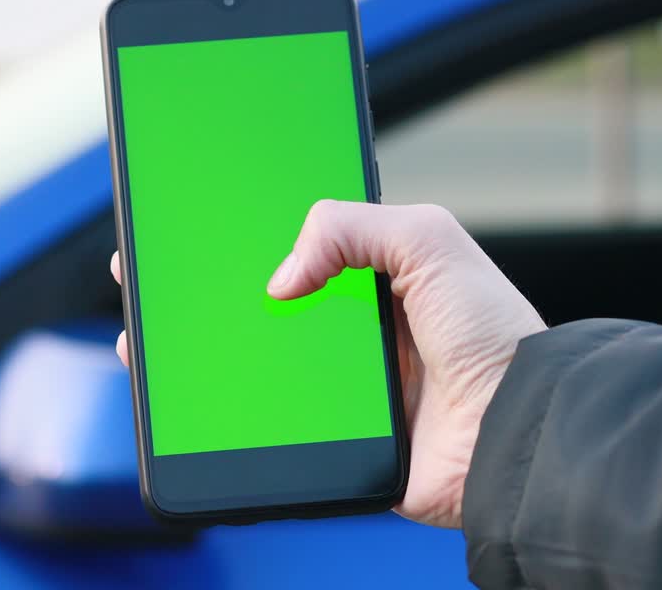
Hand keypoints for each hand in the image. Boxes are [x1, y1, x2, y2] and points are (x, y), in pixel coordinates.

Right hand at [109, 201, 544, 528]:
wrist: (516, 433)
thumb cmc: (493, 335)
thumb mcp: (430, 241)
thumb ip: (351, 227)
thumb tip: (278, 282)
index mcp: (372, 276)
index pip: (290, 245)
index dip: (238, 235)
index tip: (187, 224)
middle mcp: (350, 329)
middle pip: (257, 303)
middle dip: (202, 292)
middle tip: (147, 278)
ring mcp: (338, 386)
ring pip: (252, 362)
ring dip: (201, 352)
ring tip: (145, 338)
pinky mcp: (332, 437)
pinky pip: (268, 421)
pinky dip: (227, 410)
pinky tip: (187, 398)